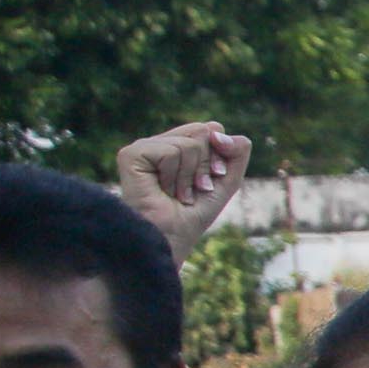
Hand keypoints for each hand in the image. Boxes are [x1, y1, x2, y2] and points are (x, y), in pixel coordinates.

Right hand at [112, 123, 252, 258]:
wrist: (172, 239)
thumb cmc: (194, 213)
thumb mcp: (228, 179)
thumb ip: (238, 150)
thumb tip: (216, 129)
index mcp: (178, 144)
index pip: (213, 129)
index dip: (220, 157)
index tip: (208, 184)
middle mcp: (159, 142)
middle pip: (204, 132)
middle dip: (206, 166)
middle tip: (193, 189)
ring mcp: (143, 147)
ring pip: (190, 143)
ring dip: (190, 177)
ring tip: (176, 193)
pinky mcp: (130, 154)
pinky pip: (171, 151)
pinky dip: (175, 177)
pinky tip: (163, 190)